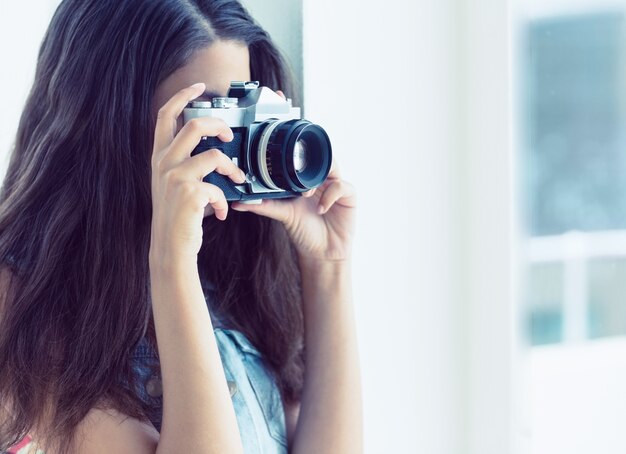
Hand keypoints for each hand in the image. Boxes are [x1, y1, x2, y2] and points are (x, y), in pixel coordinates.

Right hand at [150, 82, 246, 261]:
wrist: (170, 247)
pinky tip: (222, 213)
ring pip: (214, 156)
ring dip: (233, 169)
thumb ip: (187, 164)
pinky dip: (225, 202)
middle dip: (218, 125)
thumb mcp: (173, 184)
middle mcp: (164, 163)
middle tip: (230, 135)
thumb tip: (217, 152)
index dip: (182, 96)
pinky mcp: (190, 194)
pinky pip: (219, 188)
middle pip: (194, 126)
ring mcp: (175, 178)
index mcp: (159, 157)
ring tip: (239, 180)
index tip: (199, 86)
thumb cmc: (177, 216)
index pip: (164, 116)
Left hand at [232, 160, 356, 262]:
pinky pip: (341, 185)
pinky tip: (321, 209)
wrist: (322, 254)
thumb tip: (239, 203)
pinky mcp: (349, 196)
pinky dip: (330, 195)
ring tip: (307, 195)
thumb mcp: (282, 215)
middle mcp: (321, 180)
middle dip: (307, 164)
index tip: (284, 159)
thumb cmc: (304, 233)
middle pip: (319, 157)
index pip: (303, 159)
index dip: (296, 156)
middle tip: (296, 177)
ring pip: (331, 166)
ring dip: (318, 178)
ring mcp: (336, 186)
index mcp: (306, 181)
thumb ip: (263, 205)